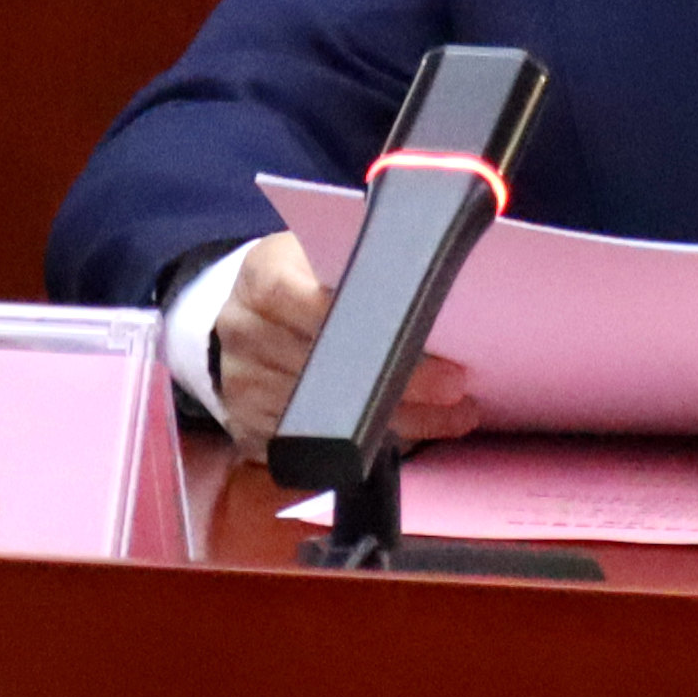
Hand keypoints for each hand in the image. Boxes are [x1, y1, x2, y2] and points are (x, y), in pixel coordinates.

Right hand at [213, 231, 479, 461]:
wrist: (249, 318)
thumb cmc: (305, 278)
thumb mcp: (325, 250)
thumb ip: (364, 262)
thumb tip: (433, 274)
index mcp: (263, 275)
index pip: (316, 300)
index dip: (374, 321)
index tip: (425, 333)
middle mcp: (244, 330)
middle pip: (329, 367)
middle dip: (401, 381)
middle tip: (457, 387)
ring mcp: (241, 384)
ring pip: (328, 415)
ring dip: (398, 420)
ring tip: (453, 413)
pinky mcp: (246, 429)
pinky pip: (314, 446)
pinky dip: (366, 446)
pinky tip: (408, 434)